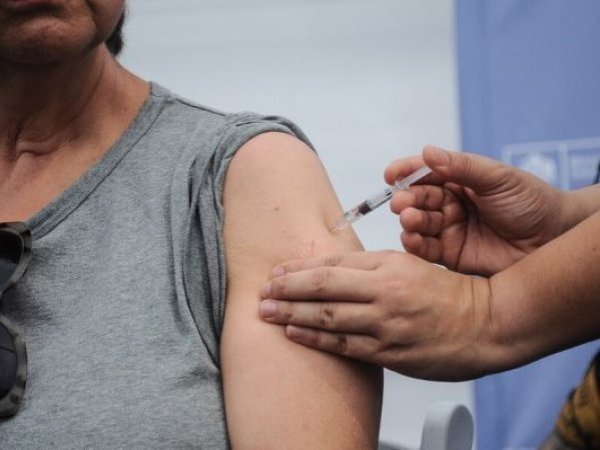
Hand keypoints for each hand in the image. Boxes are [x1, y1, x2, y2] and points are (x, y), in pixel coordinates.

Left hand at [259, 251, 499, 380]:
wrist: (484, 324)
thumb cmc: (445, 293)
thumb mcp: (406, 265)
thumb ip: (368, 266)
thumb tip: (328, 268)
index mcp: (388, 265)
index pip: (332, 263)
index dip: (300, 269)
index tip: (277, 272)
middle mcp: (384, 292)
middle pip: (324, 287)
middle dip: (287, 289)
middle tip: (262, 292)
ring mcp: (386, 324)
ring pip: (329, 317)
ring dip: (292, 315)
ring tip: (267, 313)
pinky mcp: (390, 352)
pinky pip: (344, 346)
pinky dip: (316, 339)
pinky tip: (294, 335)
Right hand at [385, 146, 566, 275]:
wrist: (554, 239)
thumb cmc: (530, 202)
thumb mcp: (497, 177)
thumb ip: (462, 167)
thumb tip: (427, 152)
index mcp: (458, 181)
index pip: (425, 173)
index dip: (406, 172)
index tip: (391, 174)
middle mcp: (449, 205)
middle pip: (418, 199)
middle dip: (406, 199)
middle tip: (401, 203)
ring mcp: (448, 230)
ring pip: (418, 224)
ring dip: (409, 221)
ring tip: (409, 219)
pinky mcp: (451, 256)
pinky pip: (426, 251)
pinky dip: (414, 245)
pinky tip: (411, 238)